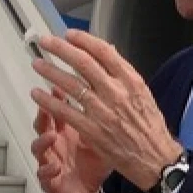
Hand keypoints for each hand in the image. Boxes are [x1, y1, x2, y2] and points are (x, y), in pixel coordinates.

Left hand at [31, 30, 182, 192]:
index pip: (104, 52)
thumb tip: (108, 51)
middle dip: (61, 49)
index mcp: (131, 81)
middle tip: (46, 42)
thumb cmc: (150, 127)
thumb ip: (123, 72)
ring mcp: (103, 111)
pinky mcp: (92, 130)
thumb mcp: (143, 93)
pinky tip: (37, 93)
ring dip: (50, 72)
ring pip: (71, 85)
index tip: (69, 34)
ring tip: (37, 64)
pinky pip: (65, 111)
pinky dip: (49, 101)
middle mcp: (116, 93)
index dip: (83, 40)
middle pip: (83, 63)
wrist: (155, 158)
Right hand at [32, 89, 110, 192]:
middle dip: (43, 114)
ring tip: (50, 136)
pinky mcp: (49, 180)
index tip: (58, 87)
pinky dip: (48, 170)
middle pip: (43, 124)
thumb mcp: (101, 140)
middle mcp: (55, 144)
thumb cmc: (92, 165)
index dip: (57, 99)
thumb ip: (100, 121)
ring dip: (43, 140)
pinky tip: (55, 167)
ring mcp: (50, 160)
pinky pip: (44, 174)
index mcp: (66, 131)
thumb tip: (110, 97)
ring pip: (38, 147)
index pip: (59, 110)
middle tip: (45, 105)